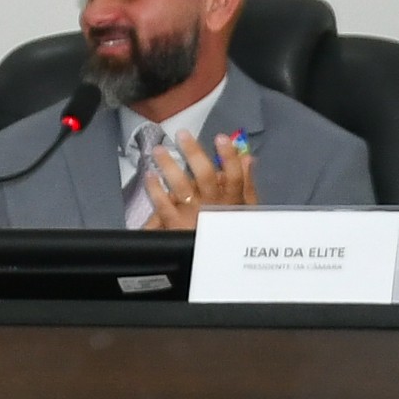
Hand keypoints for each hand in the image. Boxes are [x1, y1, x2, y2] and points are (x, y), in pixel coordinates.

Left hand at [136, 130, 260, 230]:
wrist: (214, 263)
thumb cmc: (228, 232)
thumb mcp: (245, 211)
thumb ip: (247, 185)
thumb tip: (248, 158)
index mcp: (231, 201)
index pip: (234, 177)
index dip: (229, 157)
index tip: (221, 138)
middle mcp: (212, 206)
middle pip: (205, 176)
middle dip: (194, 153)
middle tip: (182, 135)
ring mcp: (192, 215)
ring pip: (181, 187)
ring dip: (169, 166)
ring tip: (159, 150)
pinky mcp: (174, 225)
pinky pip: (163, 206)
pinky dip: (155, 189)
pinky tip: (150, 176)